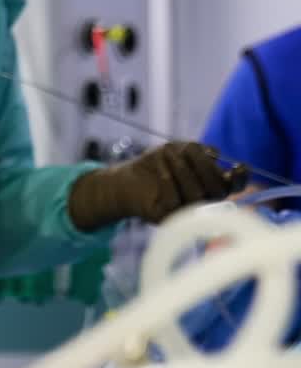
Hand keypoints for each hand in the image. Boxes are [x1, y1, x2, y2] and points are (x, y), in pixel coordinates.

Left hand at [68, 143, 247, 231]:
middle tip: (190, 150)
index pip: (234, 186)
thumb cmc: (157, 163)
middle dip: (206, 167)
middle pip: (218, 190)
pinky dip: (168, 180)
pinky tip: (161, 167)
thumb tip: (215, 153)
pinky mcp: (166, 217)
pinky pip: (174, 200)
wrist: (126, 179)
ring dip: (184, 169)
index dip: (241, 178)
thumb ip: (198, 151)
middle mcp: (203, 202)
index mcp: (211, 185)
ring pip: (197, 194)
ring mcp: (186, 212)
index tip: (239, 165)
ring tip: (170, 153)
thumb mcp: (179, 150)